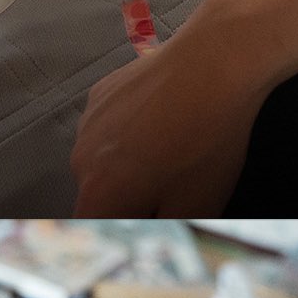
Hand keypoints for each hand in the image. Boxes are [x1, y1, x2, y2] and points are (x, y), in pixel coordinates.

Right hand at [72, 24, 260, 216]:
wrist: (216, 63)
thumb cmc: (208, 138)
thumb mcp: (197, 205)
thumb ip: (162, 230)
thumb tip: (152, 235)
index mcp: (100, 193)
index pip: (97, 229)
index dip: (128, 227)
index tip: (153, 218)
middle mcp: (82, 159)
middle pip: (100, 194)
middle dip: (130, 196)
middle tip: (174, 182)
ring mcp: (89, 121)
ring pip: (104, 158)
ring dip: (129, 162)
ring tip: (174, 145)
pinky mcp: (101, 93)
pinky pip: (110, 125)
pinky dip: (130, 128)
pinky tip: (166, 117)